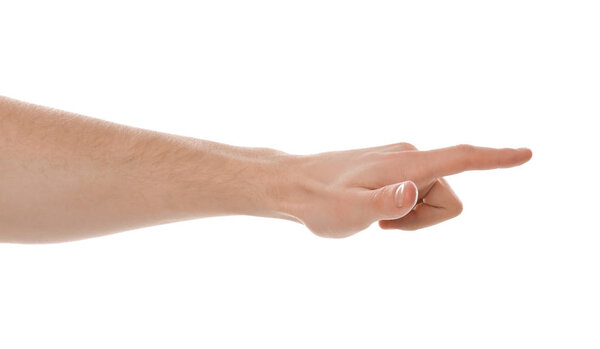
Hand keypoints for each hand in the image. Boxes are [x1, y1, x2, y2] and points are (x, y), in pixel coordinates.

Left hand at [276, 143, 531, 237]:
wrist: (293, 186)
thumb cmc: (319, 202)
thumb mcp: (348, 212)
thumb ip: (383, 203)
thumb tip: (413, 190)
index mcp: (406, 164)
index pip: (460, 158)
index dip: (495, 159)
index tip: (525, 155)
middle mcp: (410, 156)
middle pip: (449, 197)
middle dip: (425, 219)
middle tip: (384, 225)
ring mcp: (401, 161)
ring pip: (433, 198)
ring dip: (412, 217)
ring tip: (376, 217)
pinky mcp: (394, 167)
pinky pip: (417, 194)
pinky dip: (403, 210)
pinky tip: (374, 210)